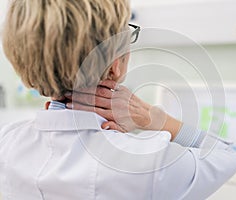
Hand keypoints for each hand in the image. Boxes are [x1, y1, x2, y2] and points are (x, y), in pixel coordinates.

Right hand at [64, 80, 181, 138]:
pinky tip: (91, 80)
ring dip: (86, 89)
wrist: (147, 115)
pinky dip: (100, 82)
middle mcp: (115, 104)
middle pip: (93, 99)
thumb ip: (112, 127)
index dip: (80, 107)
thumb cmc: (132, 124)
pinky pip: (110, 84)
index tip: (68, 105)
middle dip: (78, 97)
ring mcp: (119, 95)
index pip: (93, 110)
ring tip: (74, 87)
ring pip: (99, 91)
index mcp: (114, 115)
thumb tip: (102, 125)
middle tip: (65, 94)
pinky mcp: (123, 89)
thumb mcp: (123, 130)